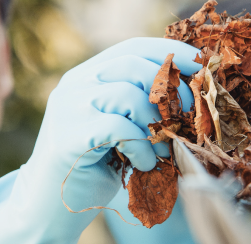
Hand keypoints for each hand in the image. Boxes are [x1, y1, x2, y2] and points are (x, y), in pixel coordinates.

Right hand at [0, 38, 200, 242]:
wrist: (50, 203)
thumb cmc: (93, 165)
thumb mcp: (120, 126)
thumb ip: (139, 104)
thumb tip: (190, 92)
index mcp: (87, 74)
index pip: (133, 47)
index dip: (169, 52)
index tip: (201, 65)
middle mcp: (74, 83)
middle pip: (133, 66)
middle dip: (170, 91)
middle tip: (187, 119)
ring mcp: (68, 107)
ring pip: (129, 96)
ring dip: (158, 127)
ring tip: (163, 152)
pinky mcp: (68, 135)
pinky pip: (119, 128)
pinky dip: (142, 147)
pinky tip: (144, 164)